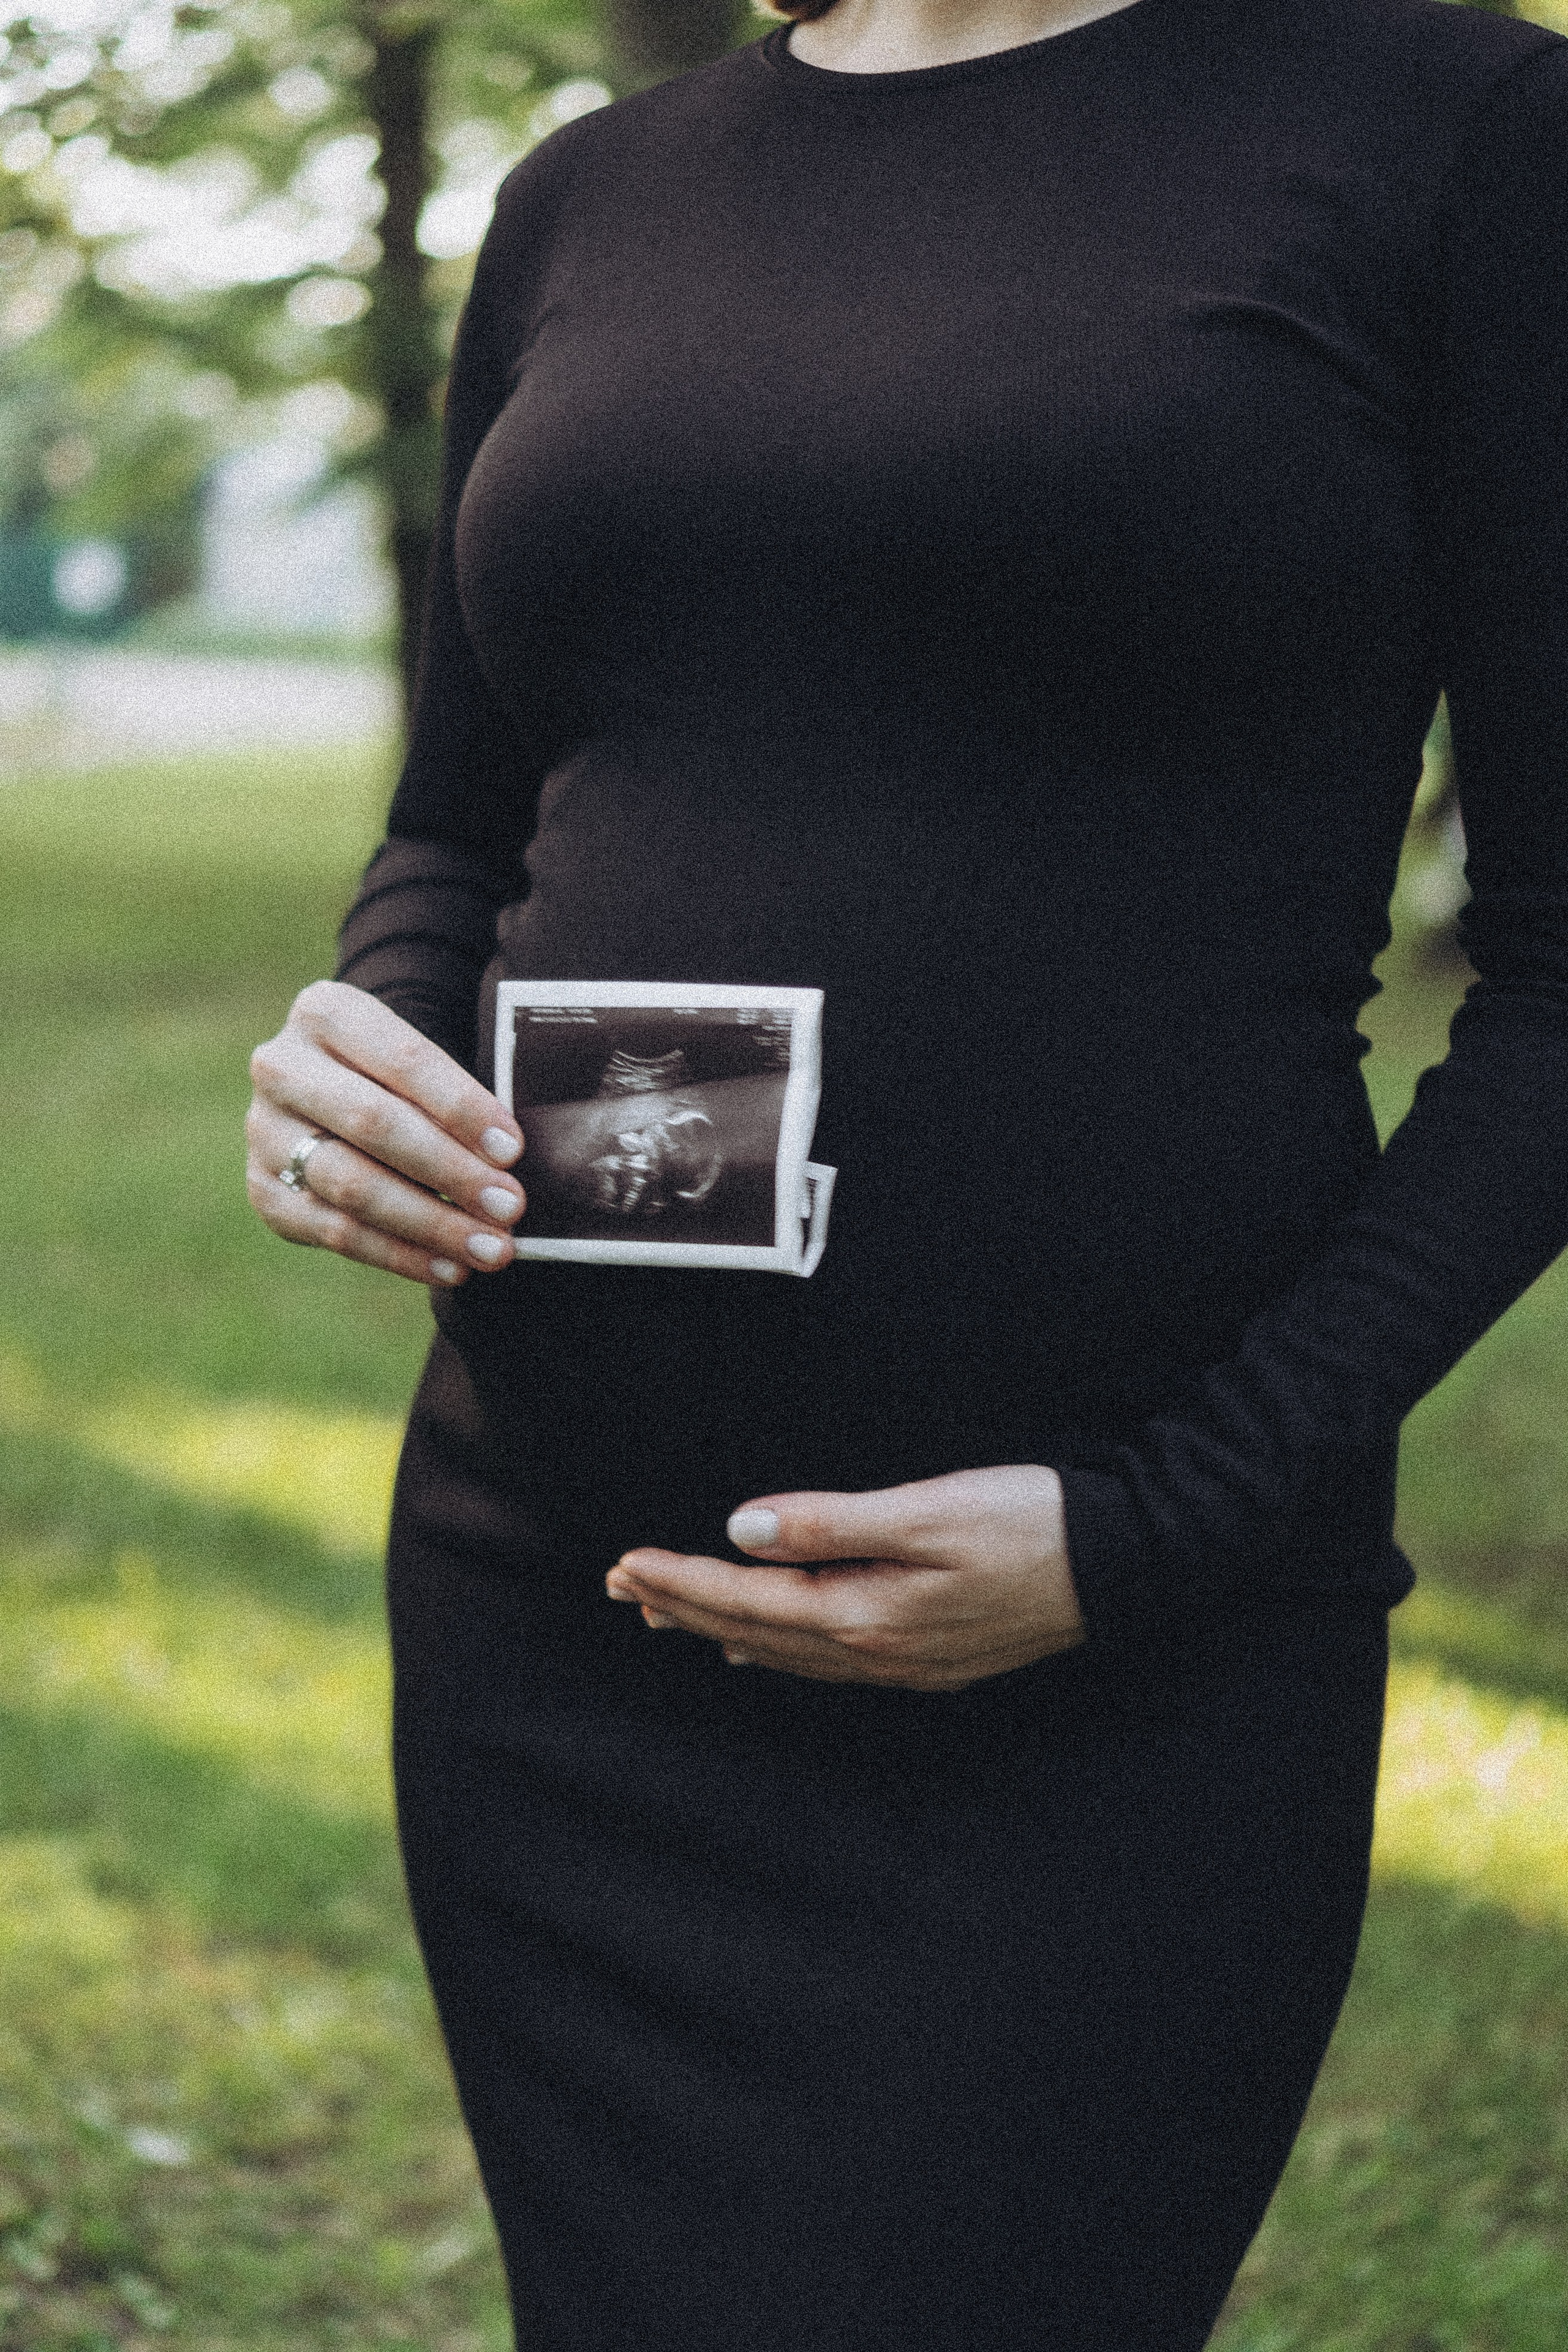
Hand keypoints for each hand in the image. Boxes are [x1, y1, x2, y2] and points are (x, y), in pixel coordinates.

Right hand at [246, 980, 525, 1285]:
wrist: (339, 1087)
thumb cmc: (403, 1075)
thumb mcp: (422, 1059)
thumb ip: (457, 1098)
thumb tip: (504, 1165)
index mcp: (324, 1012)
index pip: (403, 1061)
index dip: (460, 1108)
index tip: (512, 1150)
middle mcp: (281, 1067)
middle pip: (373, 1124)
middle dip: (450, 1171)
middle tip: (509, 1206)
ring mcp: (264, 1131)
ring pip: (352, 1186)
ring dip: (431, 1224)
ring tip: (492, 1249)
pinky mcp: (264, 1190)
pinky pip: (336, 1232)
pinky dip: (400, 1255)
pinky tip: (450, 1268)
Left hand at [605, 1466, 1085, 1690]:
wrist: (1118, 1565)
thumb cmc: (1028, 1523)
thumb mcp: (928, 1509)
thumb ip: (832, 1520)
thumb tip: (744, 1529)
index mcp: (866, 1611)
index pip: (748, 1600)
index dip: (682, 1580)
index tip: (627, 1563)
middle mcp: (875, 1651)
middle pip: (754, 1632)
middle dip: (684, 1606)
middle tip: (621, 1587)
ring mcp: (902, 1661)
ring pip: (785, 1652)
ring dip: (720, 1629)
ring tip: (666, 1613)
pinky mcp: (926, 1657)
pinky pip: (825, 1663)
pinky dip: (777, 1649)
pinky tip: (757, 1645)